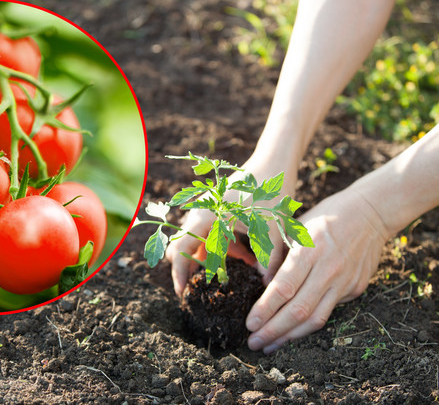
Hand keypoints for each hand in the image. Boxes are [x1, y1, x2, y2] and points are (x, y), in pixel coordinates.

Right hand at [165, 158, 296, 295]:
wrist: (276, 160)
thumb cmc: (270, 192)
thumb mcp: (270, 229)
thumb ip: (267, 260)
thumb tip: (268, 288)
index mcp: (205, 217)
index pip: (180, 251)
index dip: (179, 274)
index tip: (182, 294)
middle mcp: (201, 213)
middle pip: (185, 247)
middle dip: (193, 269)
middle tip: (204, 290)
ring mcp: (208, 210)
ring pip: (200, 242)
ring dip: (214, 259)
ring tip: (235, 272)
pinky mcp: (218, 210)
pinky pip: (213, 234)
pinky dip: (224, 248)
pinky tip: (248, 256)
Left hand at [245, 187, 389, 353]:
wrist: (371, 212)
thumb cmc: (325, 216)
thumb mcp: (296, 227)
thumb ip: (279, 256)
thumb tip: (264, 284)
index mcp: (309, 250)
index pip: (284, 288)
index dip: (265, 309)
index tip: (250, 324)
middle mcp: (328, 269)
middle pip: (298, 310)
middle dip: (273, 330)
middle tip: (254, 343)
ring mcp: (344, 281)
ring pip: (315, 319)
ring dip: (290, 336)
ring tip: (270, 346)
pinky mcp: (355, 289)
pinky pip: (328, 312)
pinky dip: (308, 325)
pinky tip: (292, 332)